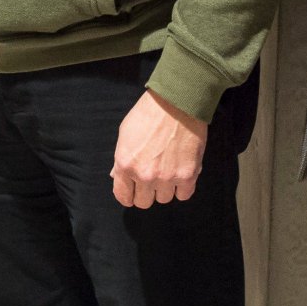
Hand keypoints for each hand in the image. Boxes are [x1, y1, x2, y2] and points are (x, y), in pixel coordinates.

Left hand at [111, 90, 206, 208]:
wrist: (176, 102)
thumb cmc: (148, 114)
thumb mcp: (125, 133)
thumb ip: (122, 159)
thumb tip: (118, 176)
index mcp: (126, 165)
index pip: (123, 196)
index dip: (128, 195)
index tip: (133, 192)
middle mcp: (145, 176)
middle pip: (144, 202)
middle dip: (147, 192)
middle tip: (152, 178)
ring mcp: (167, 178)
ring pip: (164, 199)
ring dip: (165, 188)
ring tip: (168, 170)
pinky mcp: (188, 175)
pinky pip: (184, 195)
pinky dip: (183, 187)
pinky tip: (181, 173)